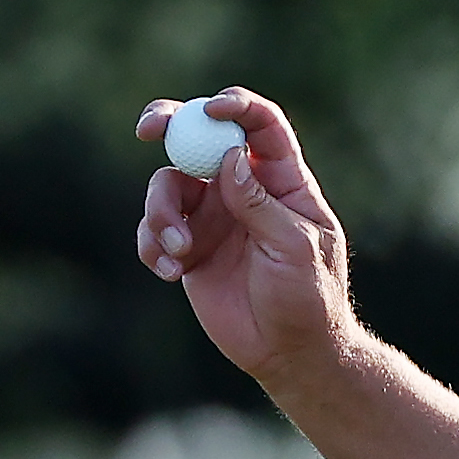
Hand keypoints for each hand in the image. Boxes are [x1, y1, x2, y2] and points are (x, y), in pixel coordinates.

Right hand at [131, 87, 351, 380]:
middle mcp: (241, 189)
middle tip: (148, 129)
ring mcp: (211, 216)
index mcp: (281, 180)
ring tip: (179, 251)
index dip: (236, 106)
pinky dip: (152, 244)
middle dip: (170, 123)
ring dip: (161, 212)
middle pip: (199, 137)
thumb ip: (261, 204)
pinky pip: (153, 230)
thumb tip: (229, 157)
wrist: (290, 352)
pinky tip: (171, 273)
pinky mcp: (187, 247)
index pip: (261, 126)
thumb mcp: (296, 248)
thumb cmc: (309, 298)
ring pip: (167, 185)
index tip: (211, 108)